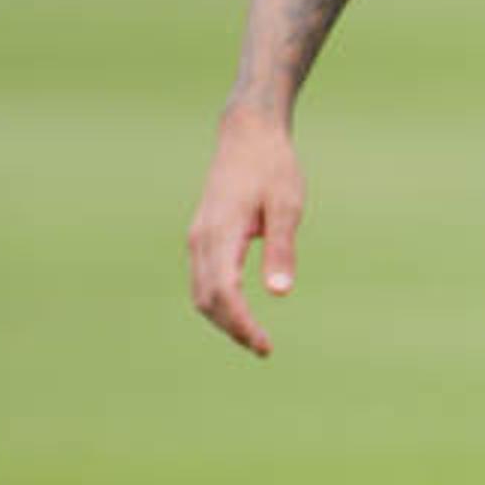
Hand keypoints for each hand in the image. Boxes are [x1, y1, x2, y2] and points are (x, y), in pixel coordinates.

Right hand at [187, 109, 304, 355]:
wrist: (247, 135)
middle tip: (264, 349)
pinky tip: (240, 313)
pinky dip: (218, 303)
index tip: (264, 345)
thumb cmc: (272, 168)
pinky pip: (203, 280)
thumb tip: (280, 292)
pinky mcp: (202, 236)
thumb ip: (282, 248)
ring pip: (201, 293)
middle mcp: (202, 239)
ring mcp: (198, 238)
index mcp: (221, 232)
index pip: (224, 292)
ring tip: (254, 338)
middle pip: (208, 299)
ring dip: (223, 320)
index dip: (242, 323)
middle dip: (233, 328)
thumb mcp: (287, 206)